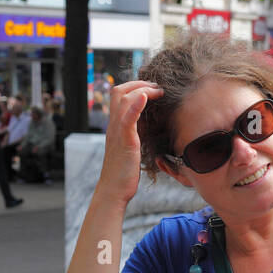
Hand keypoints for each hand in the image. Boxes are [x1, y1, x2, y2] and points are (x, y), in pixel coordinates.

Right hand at [97, 78, 164, 205]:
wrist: (114, 189)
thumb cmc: (124, 172)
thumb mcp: (130, 148)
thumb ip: (134, 134)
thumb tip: (146, 128)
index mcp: (115, 125)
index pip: (120, 95)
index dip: (135, 86)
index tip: (153, 89)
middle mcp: (113, 124)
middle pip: (119, 91)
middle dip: (139, 83)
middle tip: (158, 87)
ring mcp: (118, 131)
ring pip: (123, 99)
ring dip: (142, 90)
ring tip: (159, 91)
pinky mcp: (125, 140)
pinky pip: (128, 117)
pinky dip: (136, 104)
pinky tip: (146, 97)